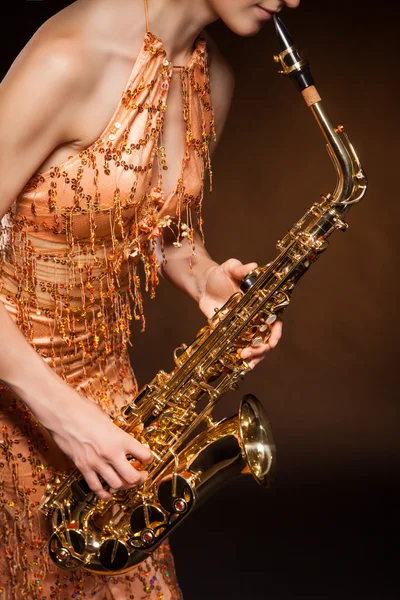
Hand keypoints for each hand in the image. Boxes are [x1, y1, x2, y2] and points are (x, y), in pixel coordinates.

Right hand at [28, 378, 152, 499]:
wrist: (63, 414)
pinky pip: (96, 487)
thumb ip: (117, 433)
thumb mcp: (108, 419)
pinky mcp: (83, 468)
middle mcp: (111, 453)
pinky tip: (109, 493)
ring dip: (124, 486)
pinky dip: (104, 493)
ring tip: (127, 482)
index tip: (148, 458)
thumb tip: (123, 439)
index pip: (144, 455)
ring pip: (116, 485)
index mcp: (121, 439)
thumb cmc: (84, 411)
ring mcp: (96, 463)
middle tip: (142, 475)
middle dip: (140, 478)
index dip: (149, 458)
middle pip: (133, 477)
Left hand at [198, 258, 282, 367]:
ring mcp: (244, 327)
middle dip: (261, 349)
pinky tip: (235, 365)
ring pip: (254, 346)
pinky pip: (238, 347)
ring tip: (243, 359)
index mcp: (262, 304)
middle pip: (266, 338)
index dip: (276, 332)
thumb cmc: (220, 274)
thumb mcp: (230, 268)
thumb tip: (253, 266)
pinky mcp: (231, 333)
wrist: (204, 285)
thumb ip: (240, 268)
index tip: (273, 342)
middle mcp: (256, 318)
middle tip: (248, 352)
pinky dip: (238, 358)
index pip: (274, 320)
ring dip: (252, 356)